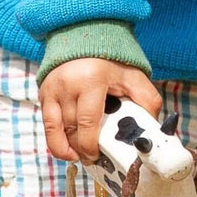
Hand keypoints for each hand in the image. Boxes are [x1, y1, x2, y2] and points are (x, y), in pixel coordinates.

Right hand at [38, 57, 163, 162]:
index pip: (87, 122)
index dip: (91, 145)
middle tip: (94, 160)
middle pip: (72, 128)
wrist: (87, 37)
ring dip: (68, 148)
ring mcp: (53, 88)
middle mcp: (68, 84)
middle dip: (82, 149)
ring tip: (81, 156)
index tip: (97, 157)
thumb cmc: (111, 60)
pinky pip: (47, 125)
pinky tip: (66, 149)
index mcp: (91, 79)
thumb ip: (147, 99)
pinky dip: (55, 141)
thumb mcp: (133, 75)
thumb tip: (151, 127)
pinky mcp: (44, 93)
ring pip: (57, 130)